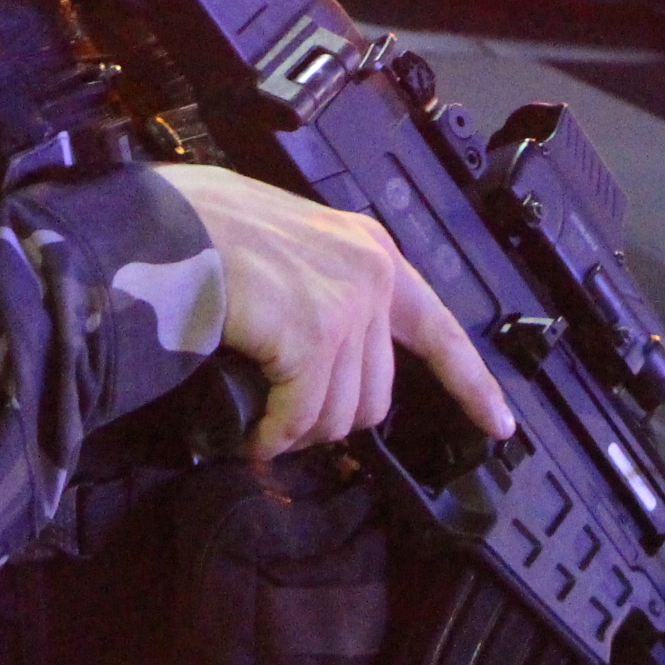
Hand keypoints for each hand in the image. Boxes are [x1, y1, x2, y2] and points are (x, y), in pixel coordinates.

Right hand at [151, 163, 513, 457]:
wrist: (165, 227)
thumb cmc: (208, 234)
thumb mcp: (292, 248)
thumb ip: (325, 290)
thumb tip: (326, 365)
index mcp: (371, 251)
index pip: (439, 327)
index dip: (472, 382)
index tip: (499, 423)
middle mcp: (371, 274)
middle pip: (379, 392)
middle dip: (332, 419)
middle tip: (287, 421)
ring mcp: (346, 304)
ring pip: (345, 413)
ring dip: (301, 431)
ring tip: (266, 422)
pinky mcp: (314, 335)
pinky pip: (303, 416)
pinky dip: (275, 437)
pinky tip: (255, 436)